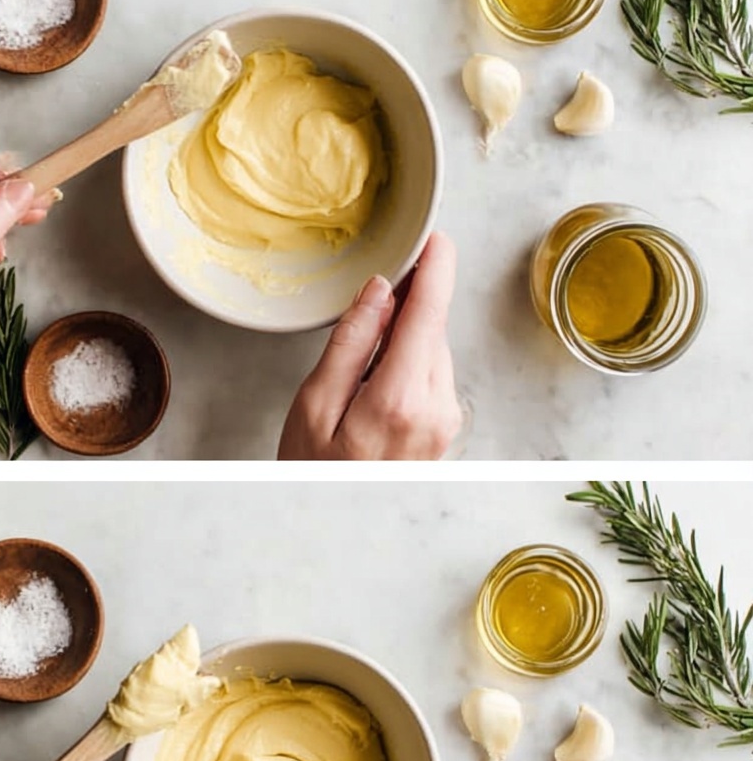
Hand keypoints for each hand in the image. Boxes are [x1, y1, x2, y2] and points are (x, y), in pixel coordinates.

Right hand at [278, 234, 462, 459]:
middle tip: (356, 336)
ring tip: (357, 383)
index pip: (431, 310)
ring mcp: (446, 420)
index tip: (435, 236)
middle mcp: (437, 407)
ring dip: (402, 344)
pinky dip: (406, 368)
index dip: (435, 265)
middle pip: (432, 327)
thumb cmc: (314, 472)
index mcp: (401, 396)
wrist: (337, 525)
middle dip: (402, 313)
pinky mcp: (445, 428)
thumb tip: (380, 291)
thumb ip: (352, 342)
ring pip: (432, 350)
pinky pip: (430, 376)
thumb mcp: (314, 405)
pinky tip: (373, 394)